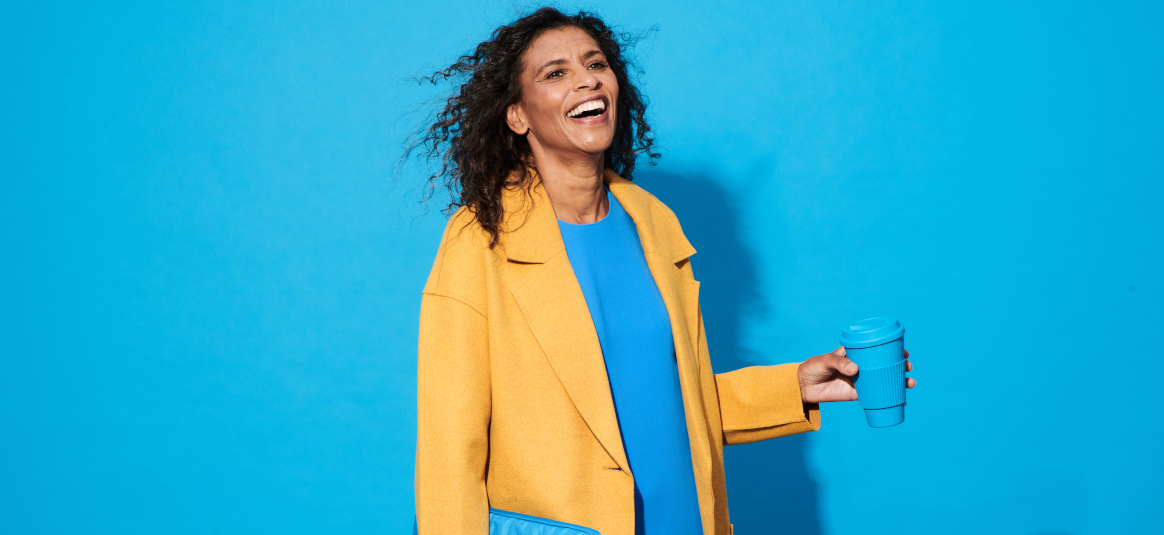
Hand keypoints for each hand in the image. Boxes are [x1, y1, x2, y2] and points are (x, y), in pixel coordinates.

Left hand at [797, 347, 915, 403]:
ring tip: (910, 383)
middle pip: (884, 366)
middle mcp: (860, 367)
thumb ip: (839, 363)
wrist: (803, 386)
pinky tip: (901, 401)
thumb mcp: (825, 360)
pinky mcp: (856, 394)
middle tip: (908, 367)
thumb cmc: (813, 367)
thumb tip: (855, 369)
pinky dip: (888, 398)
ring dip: (898, 382)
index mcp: (854, 354)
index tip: (904, 352)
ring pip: (883, 381)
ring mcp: (859, 381)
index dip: (891, 351)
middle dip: (899, 366)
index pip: (876, 350)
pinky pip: (875, 396)